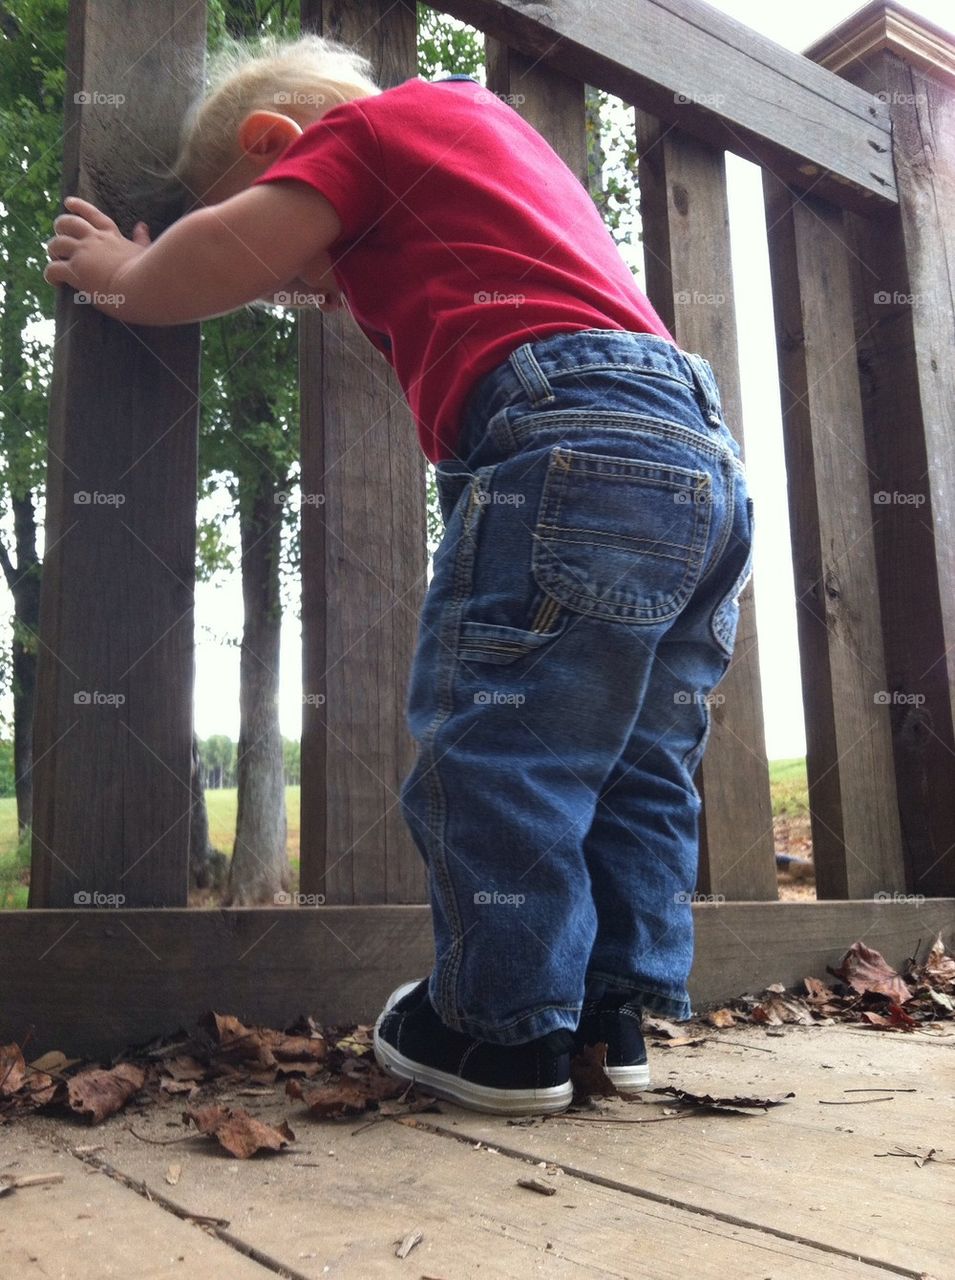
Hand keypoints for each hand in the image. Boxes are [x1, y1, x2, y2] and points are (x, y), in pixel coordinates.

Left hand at [44, 196, 150, 313]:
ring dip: (53, 251)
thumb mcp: (144, 250)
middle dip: (60, 228)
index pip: (91, 214)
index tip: (68, 202)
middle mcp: (93, 239)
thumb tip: (142, 226)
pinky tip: (55, 282)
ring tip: (56, 259)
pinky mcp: (75, 270)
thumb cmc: (148, 271)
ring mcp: (82, 254)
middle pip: (67, 223)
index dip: (78, 206)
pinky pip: (53, 269)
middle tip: (59, 237)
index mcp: (111, 235)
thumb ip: (142, 238)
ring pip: (56, 244)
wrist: (140, 285)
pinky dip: (50, 275)